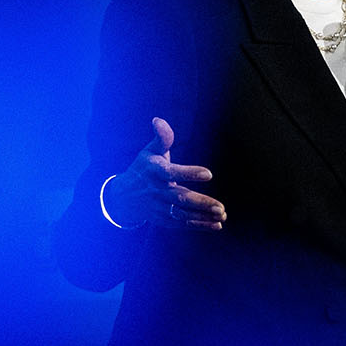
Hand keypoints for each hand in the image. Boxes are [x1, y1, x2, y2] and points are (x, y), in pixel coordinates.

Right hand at [102, 117, 226, 229]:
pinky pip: (182, 224)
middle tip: (220, 207)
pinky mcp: (163, 220)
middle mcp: (157, 191)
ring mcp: (160, 208)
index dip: (189, 173)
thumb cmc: (143, 169)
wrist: (123, 197)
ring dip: (203, 216)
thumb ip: (161, 138)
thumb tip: (158, 120)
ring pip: (182, 214)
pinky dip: (199, 225)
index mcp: (154, 172)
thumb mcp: (150, 151)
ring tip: (222, 215)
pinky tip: (217, 225)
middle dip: (201, 203)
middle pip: (180, 198)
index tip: (209, 174)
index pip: (172, 173)